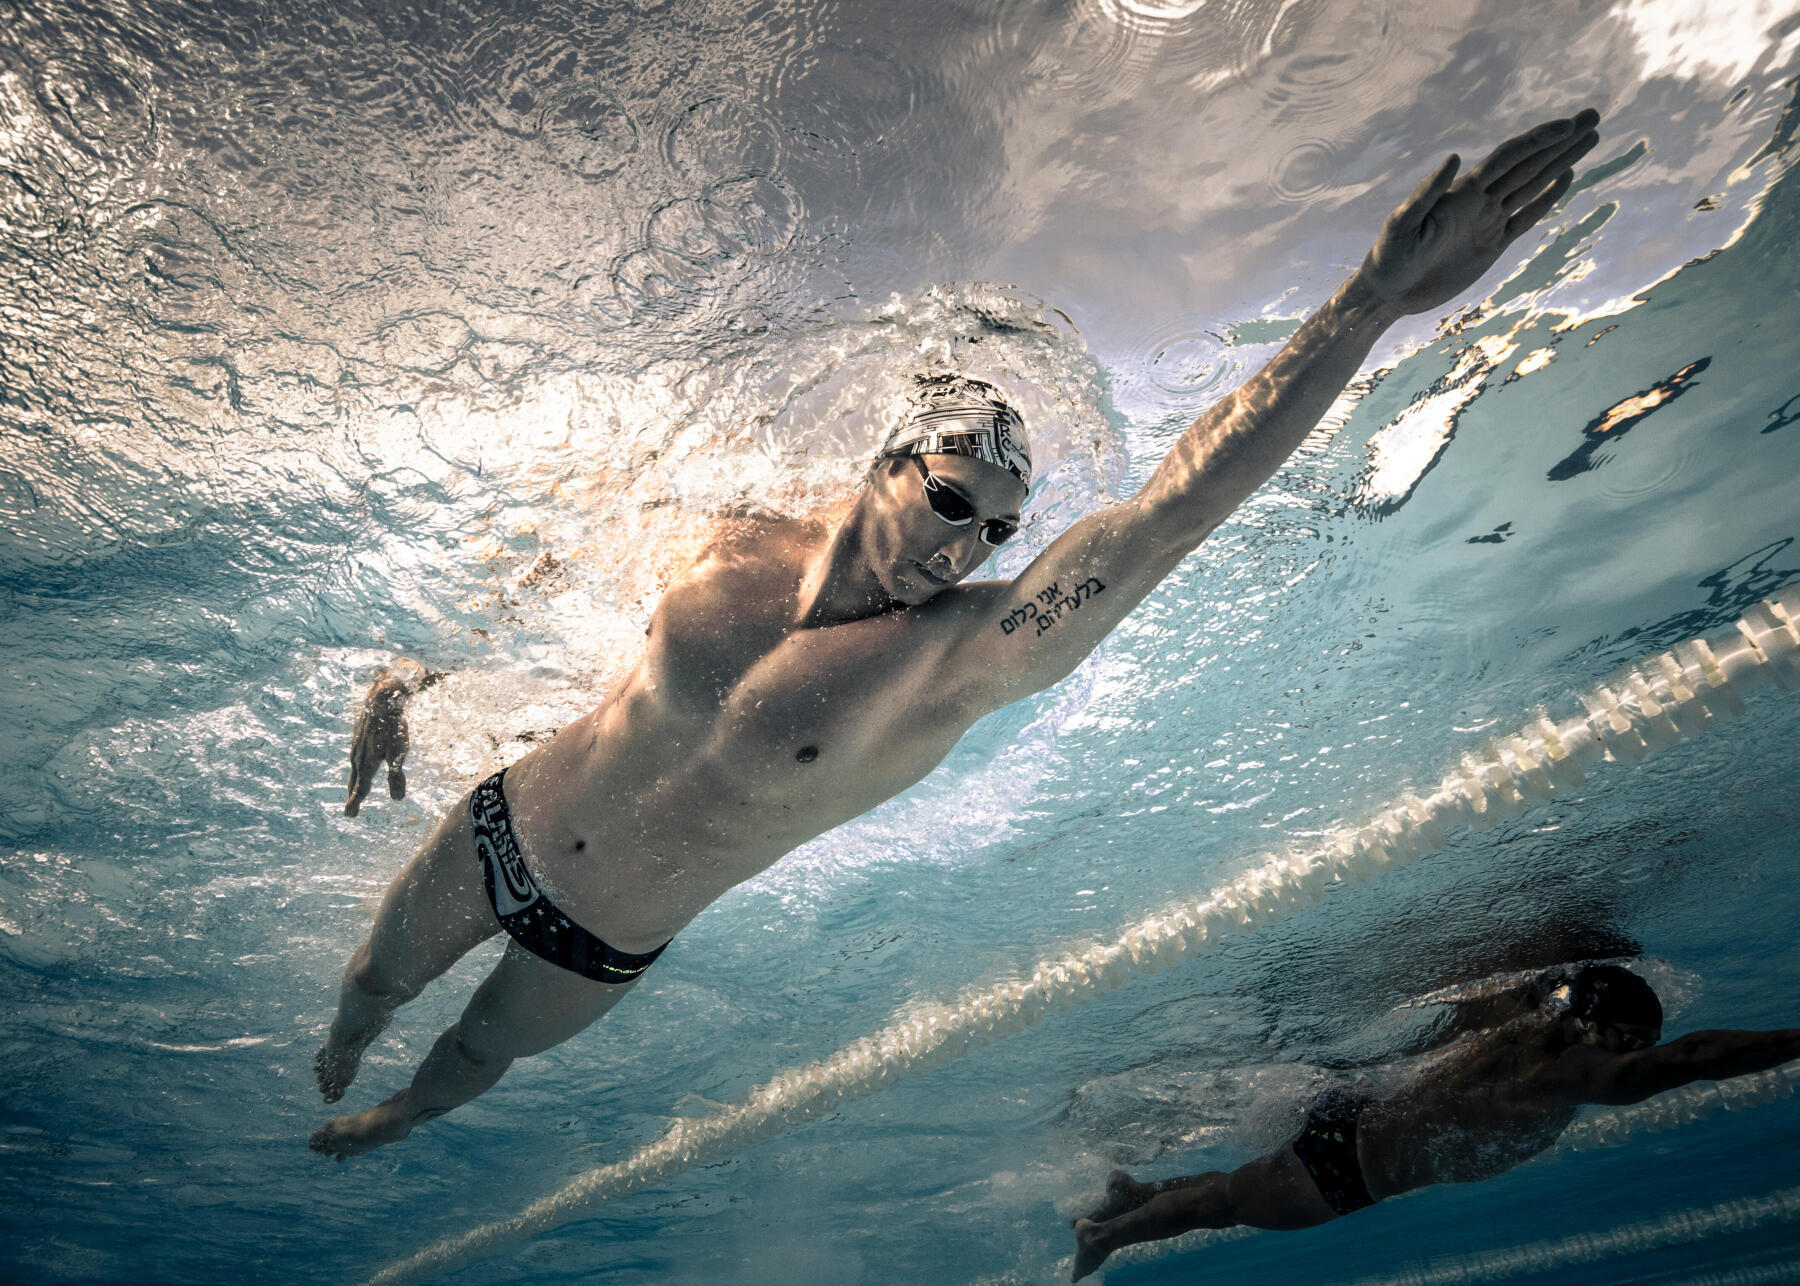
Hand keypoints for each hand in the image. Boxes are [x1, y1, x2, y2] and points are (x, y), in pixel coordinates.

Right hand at [344, 658, 433, 816]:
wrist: (382, 697)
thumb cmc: (392, 725)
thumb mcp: (399, 751)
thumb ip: (397, 775)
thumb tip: (397, 799)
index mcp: (366, 763)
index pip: (360, 788)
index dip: (356, 803)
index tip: (349, 815)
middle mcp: (357, 756)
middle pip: (355, 780)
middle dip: (353, 795)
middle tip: (349, 812)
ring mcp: (356, 745)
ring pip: (354, 768)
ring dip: (353, 781)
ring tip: (353, 791)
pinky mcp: (358, 736)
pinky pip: (355, 757)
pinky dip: (356, 767)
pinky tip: (358, 765)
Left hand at [1356, 108, 1600, 315]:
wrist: (1389, 293)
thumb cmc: (1388, 258)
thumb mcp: (1402, 225)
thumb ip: (1426, 193)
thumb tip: (1454, 157)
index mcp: (1463, 192)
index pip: (1509, 157)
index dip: (1538, 139)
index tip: (1567, 124)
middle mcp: (1480, 200)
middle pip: (1529, 162)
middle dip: (1561, 140)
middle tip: (1593, 116)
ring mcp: (1488, 221)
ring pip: (1534, 184)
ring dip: (1562, 160)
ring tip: (1590, 138)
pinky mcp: (1492, 245)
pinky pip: (1526, 217)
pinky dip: (1547, 197)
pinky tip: (1567, 177)